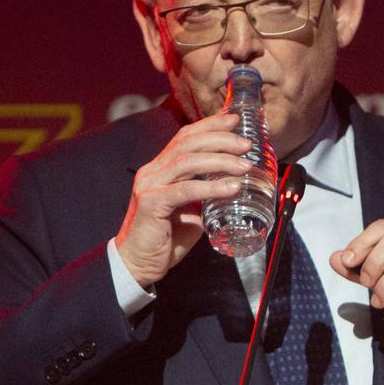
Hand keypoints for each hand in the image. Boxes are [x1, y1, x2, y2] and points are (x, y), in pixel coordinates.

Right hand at [113, 112, 255, 286]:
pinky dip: (212, 187)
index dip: (210, 125)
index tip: (234, 119)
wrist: (137, 265)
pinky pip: (186, 190)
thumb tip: (231, 189)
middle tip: (247, 144)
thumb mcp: (188, 211)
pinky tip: (232, 188)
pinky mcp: (152, 203)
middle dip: (220, 139)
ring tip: (245, 166)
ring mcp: (149, 185)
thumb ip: (203, 197)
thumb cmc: (164, 239)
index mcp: (160, 169)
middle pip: (188, 143)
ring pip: (187, 162)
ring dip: (220, 160)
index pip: (185, 137)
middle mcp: (152, 171)